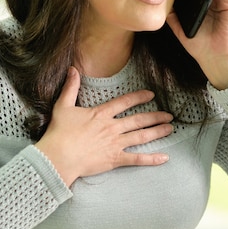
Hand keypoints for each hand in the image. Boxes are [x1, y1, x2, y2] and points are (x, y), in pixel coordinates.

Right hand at [35, 67, 173, 186]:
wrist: (58, 157)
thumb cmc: (59, 133)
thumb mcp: (63, 106)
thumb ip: (70, 87)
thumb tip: (73, 69)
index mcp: (101, 114)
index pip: (125, 102)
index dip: (139, 97)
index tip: (151, 95)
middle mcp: (112, 127)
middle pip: (138, 120)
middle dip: (155, 116)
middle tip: (169, 115)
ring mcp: (115, 144)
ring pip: (141, 136)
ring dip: (157, 132)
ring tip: (170, 128)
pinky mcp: (114, 159)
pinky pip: (136, 159)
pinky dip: (151, 159)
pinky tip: (164, 158)